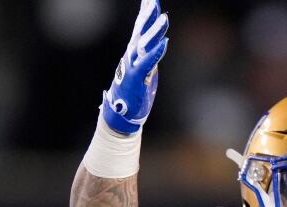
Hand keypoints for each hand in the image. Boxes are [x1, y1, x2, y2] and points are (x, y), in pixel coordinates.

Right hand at [102, 0, 168, 134]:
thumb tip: (157, 46)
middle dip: (148, 15)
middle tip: (154, 0)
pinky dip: (156, 52)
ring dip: (155, 31)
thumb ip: (149, 56)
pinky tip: (165, 43)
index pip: (141, 29)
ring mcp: (133, 66)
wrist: (121, 114)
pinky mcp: (137, 78)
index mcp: (134, 52)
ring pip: (145, 44)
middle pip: (141, 31)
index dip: (146, 14)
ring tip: (164, 17)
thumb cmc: (134, 92)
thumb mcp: (144, 69)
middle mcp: (132, 55)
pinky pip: (148, 63)